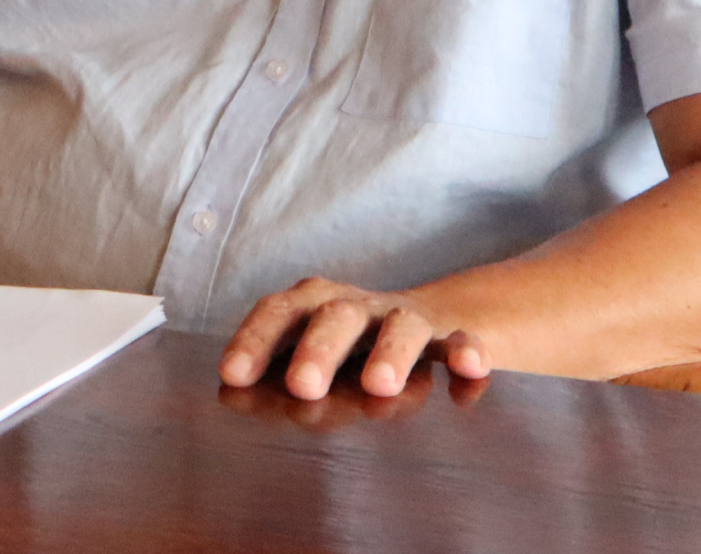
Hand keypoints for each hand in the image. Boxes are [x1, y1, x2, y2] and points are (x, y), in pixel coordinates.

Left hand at [218, 276, 491, 399]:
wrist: (436, 322)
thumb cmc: (353, 350)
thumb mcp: (315, 358)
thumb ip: (279, 376)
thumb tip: (231, 394)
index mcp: (315, 306)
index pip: (279, 313)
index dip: (255, 341)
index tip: (232, 375)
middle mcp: (358, 307)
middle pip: (336, 315)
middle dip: (318, 348)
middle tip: (302, 386)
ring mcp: (407, 319)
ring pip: (401, 326)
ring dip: (390, 352)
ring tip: (379, 387)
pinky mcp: (452, 337)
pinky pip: (463, 340)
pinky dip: (466, 353)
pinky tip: (470, 373)